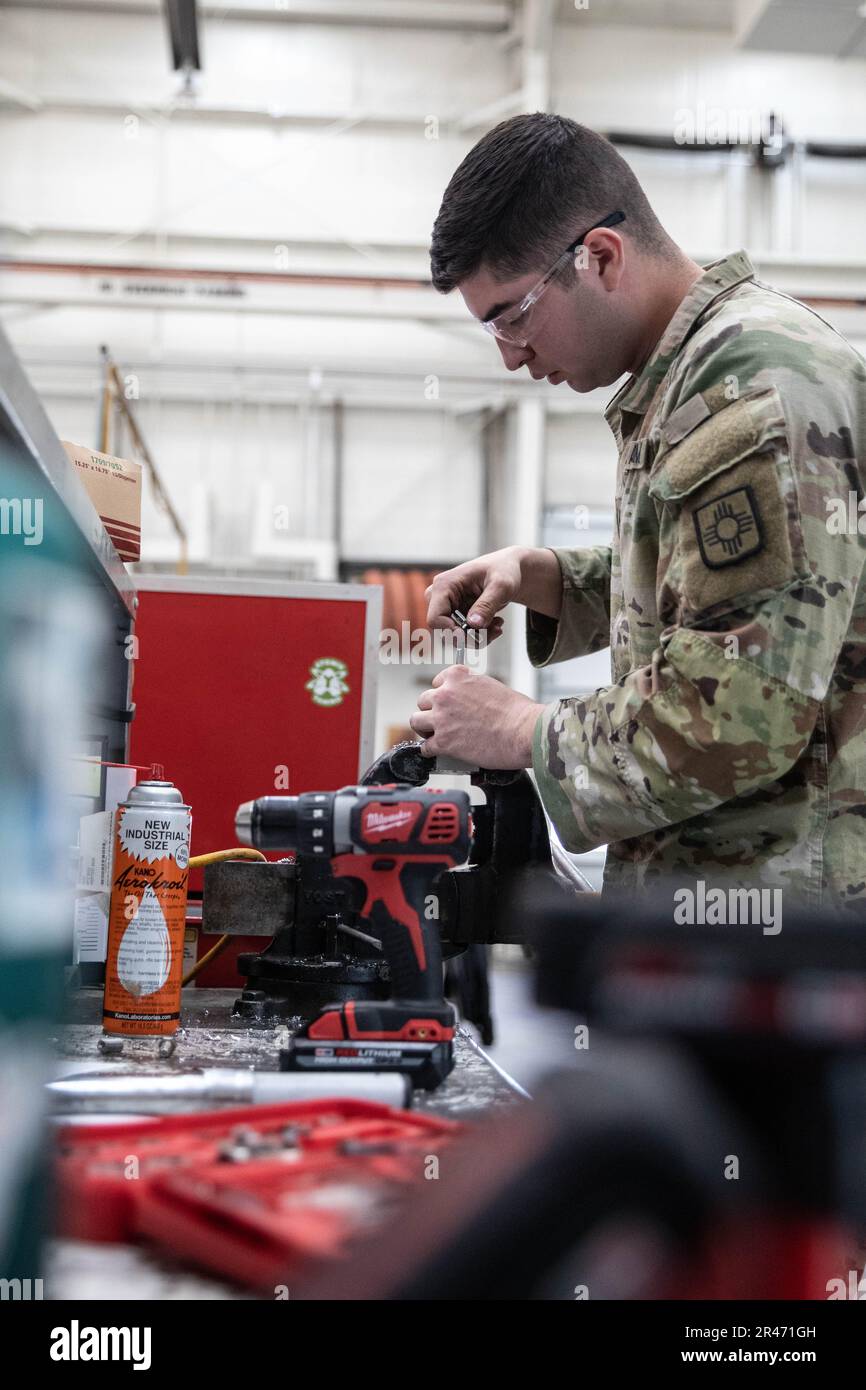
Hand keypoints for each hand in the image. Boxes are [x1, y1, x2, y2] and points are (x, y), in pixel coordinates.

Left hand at [409, 665, 543, 769]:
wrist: (523, 731)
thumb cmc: (517, 711)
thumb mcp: (492, 686)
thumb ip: (473, 689)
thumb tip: (469, 699)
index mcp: (458, 678)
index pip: (437, 681)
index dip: (443, 693)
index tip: (449, 702)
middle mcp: (445, 695)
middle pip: (423, 701)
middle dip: (432, 711)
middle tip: (442, 721)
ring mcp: (441, 719)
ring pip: (416, 721)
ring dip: (425, 728)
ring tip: (434, 735)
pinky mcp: (443, 742)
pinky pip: (425, 747)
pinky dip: (431, 750)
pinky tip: (439, 752)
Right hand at [425, 545, 562, 639]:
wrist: (509, 569)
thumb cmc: (504, 570)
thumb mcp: (501, 586)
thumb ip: (486, 605)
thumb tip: (473, 624)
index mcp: (444, 585)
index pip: (435, 619)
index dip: (451, 632)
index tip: (475, 635)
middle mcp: (441, 597)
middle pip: (444, 630)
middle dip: (470, 636)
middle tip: (495, 630)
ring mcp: (448, 606)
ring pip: (455, 636)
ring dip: (478, 636)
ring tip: (498, 624)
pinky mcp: (457, 614)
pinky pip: (463, 634)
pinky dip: (480, 634)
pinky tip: (495, 623)